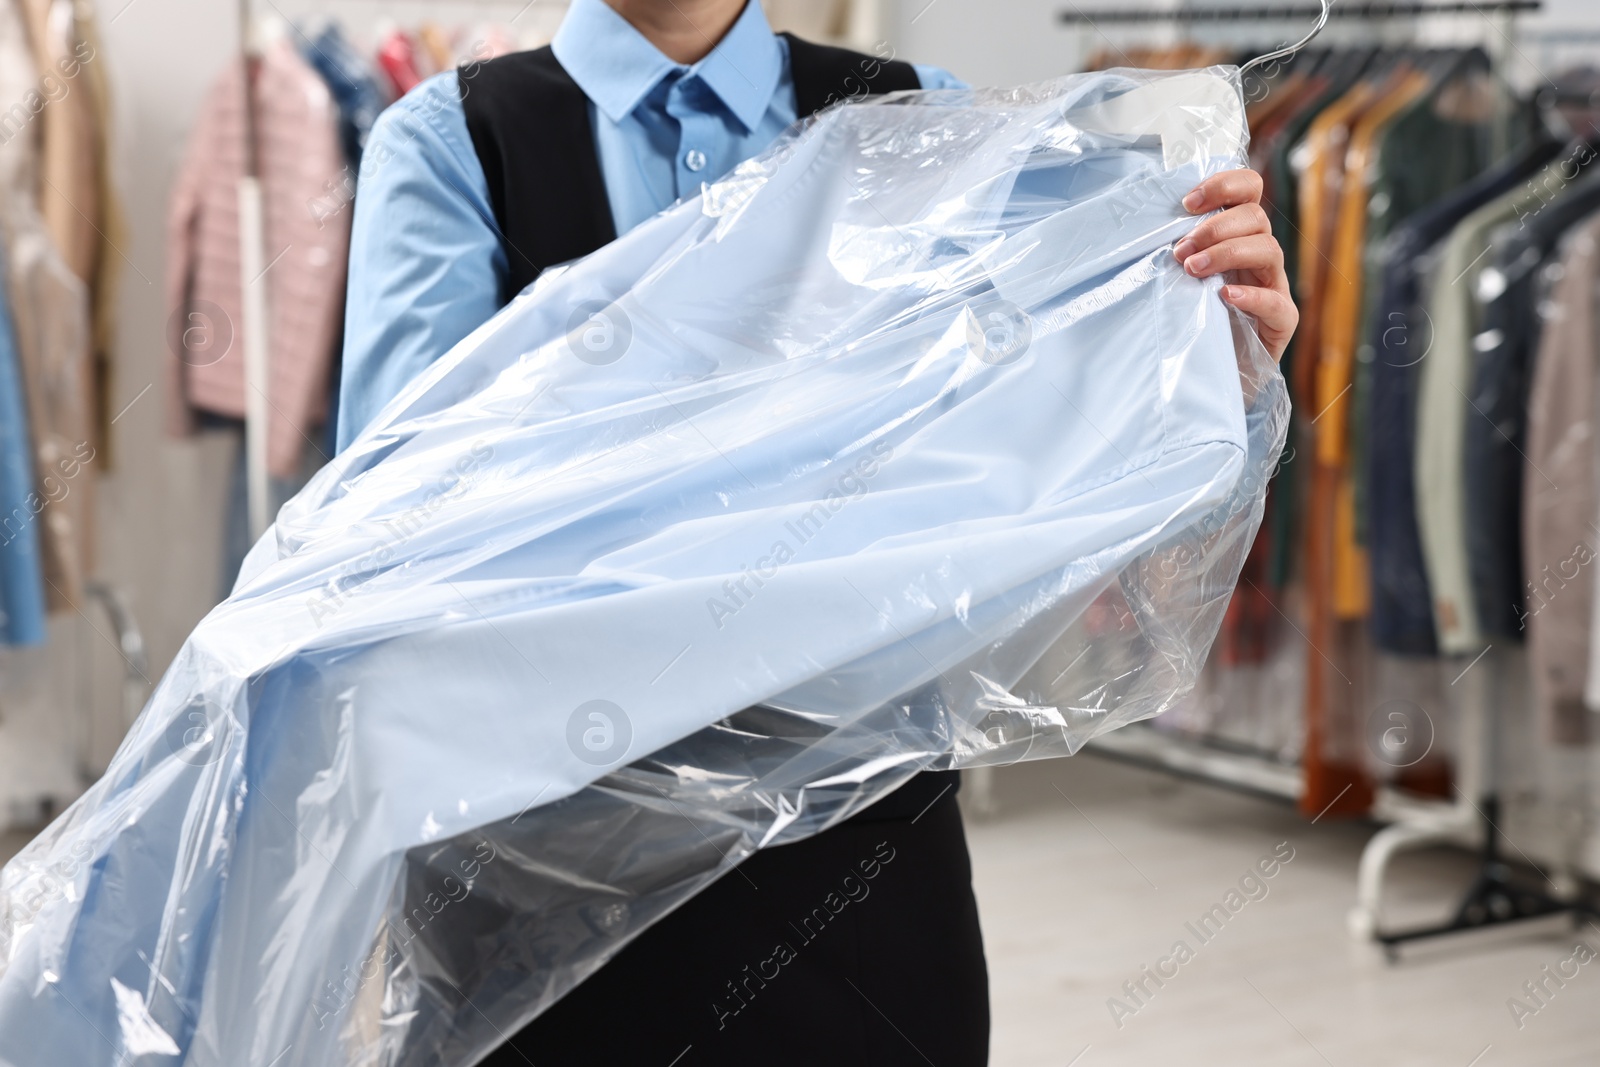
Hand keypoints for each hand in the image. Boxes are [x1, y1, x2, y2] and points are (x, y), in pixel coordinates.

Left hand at [1172, 170, 1297, 361]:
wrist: (1209, 375)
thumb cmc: (1192, 321)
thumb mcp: (1180, 278)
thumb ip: (1177, 252)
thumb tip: (1143, 231)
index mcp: (1238, 236)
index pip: (1248, 191)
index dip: (1224, 186)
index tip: (1188, 203)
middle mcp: (1260, 257)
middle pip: (1256, 218)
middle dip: (1214, 228)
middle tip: (1182, 251)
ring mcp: (1274, 287)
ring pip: (1268, 250)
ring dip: (1227, 253)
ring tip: (1193, 269)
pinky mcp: (1281, 321)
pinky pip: (1276, 302)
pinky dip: (1251, 295)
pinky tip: (1226, 297)